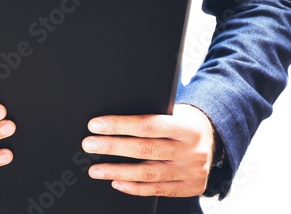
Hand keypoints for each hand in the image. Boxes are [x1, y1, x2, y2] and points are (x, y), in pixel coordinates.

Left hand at [81, 104, 214, 196]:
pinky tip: (116, 182)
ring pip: (148, 174)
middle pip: (145, 149)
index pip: (147, 125)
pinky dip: (134, 188)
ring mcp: (192, 171)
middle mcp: (192, 150)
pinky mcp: (190, 187)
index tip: (95, 125)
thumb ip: (150, 118)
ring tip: (95, 169)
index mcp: (187, 127)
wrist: (214, 137)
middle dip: (112, 147)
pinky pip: (157, 190)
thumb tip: (110, 123)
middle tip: (89, 145)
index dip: (119, 125)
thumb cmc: (184, 121)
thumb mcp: (174, 112)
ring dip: (117, 171)